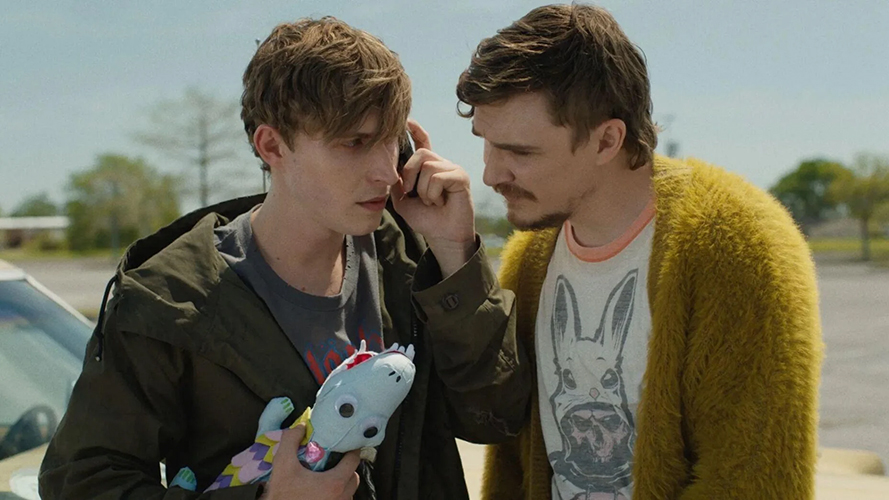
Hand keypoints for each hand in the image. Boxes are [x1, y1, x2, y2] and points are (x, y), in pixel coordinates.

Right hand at [261, 424, 359, 499]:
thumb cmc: (283, 496)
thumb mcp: (283, 465)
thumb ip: (290, 442)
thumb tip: (300, 428)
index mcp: (335, 483)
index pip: (354, 460)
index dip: (351, 449)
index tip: (345, 444)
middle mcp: (341, 497)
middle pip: (354, 476)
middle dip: (346, 467)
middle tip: (334, 461)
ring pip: (349, 491)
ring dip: (342, 482)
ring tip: (327, 476)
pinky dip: (336, 494)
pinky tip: (322, 490)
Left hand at [392, 119, 476, 276]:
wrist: (442, 236)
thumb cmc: (425, 219)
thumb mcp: (402, 200)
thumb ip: (397, 182)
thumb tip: (391, 166)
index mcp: (428, 168)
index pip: (423, 142)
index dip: (416, 131)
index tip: (407, 120)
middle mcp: (442, 164)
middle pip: (420, 154)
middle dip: (410, 174)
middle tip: (412, 194)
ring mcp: (452, 169)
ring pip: (428, 167)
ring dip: (422, 190)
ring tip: (431, 202)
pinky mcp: (461, 177)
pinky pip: (438, 177)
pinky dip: (432, 194)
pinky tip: (440, 203)